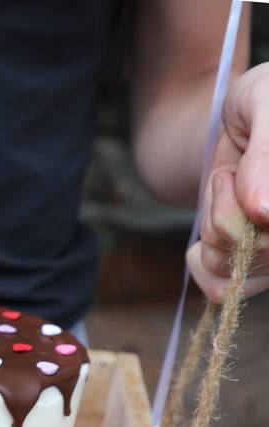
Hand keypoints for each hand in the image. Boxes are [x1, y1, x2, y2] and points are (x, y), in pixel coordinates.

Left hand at [191, 63, 268, 301]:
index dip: (246, 209)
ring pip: (233, 270)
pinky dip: (201, 259)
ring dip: (211, 225)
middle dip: (223, 211)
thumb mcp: (263, 105)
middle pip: (258, 253)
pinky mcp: (258, 268)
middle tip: (228, 174)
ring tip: (228, 190)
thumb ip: (268, 154)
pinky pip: (220, 288)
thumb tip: (264, 211)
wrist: (241, 116)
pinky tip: (209, 225)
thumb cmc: (262, 100)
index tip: (229, 175)